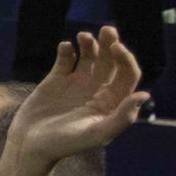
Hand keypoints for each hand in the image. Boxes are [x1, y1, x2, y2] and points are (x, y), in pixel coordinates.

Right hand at [8, 26, 147, 166]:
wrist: (30, 146)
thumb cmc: (65, 144)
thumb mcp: (96, 134)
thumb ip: (122, 118)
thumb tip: (144, 95)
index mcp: (112, 101)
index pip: (127, 74)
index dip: (125, 59)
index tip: (116, 47)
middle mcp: (97, 89)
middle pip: (110, 60)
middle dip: (110, 44)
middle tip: (107, 30)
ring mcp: (76, 83)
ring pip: (89, 56)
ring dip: (89, 44)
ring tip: (84, 36)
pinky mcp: (55, 80)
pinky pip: (64, 59)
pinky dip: (66, 50)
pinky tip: (65, 46)